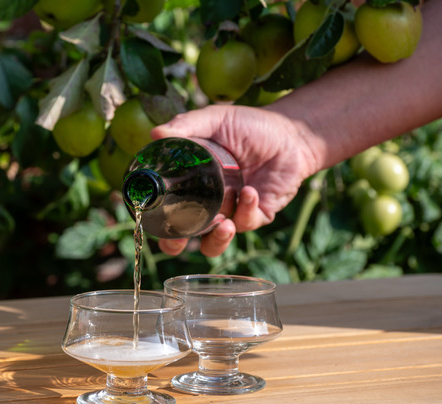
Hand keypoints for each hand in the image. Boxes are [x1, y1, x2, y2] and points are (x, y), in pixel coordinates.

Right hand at [151, 104, 320, 256]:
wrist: (291, 134)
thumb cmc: (250, 126)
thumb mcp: (215, 120)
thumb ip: (185, 126)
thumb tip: (155, 134)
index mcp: (190, 185)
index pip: (164, 210)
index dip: (154, 221)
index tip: (151, 218)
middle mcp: (207, 204)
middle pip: (182, 238)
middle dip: (176, 245)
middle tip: (179, 240)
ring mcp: (230, 213)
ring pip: (214, 244)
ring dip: (217, 239)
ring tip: (224, 224)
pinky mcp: (256, 217)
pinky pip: (246, 224)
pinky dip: (246, 209)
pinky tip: (249, 192)